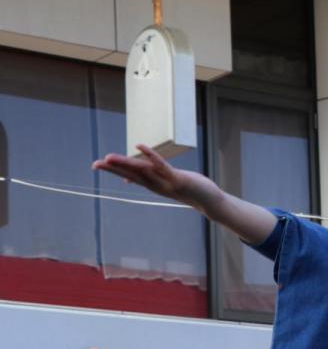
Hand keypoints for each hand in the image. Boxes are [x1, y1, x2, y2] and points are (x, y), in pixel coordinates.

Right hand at [93, 145, 221, 212]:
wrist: (211, 202)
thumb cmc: (190, 189)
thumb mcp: (167, 183)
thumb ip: (151, 179)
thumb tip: (130, 178)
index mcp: (154, 184)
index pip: (130, 175)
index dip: (114, 170)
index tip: (97, 165)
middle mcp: (157, 185)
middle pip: (132, 174)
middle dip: (113, 168)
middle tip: (95, 163)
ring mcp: (166, 183)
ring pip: (142, 170)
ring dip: (126, 163)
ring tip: (109, 157)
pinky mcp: (178, 179)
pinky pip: (162, 165)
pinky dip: (150, 155)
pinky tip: (139, 146)